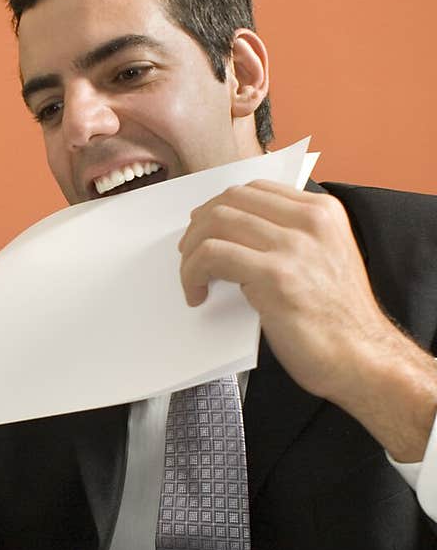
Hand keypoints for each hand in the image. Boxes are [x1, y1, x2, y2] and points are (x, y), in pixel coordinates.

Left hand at [178, 180, 436, 458]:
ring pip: (216, 223)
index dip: (220, 207)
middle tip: (188, 253)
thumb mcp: (323, 260)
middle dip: (200, 225)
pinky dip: (192, 273)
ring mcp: (294, 246)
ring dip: (191, 251)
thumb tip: (234, 234)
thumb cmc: (337, 321)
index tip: (204, 229)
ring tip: (192, 277)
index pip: (256, 189)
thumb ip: (289, 238)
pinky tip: (197, 294)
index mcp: (323, 212)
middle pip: (231, 200)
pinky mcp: (275, 275)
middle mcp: (311, 220)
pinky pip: (212, 256)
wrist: (361, 359)